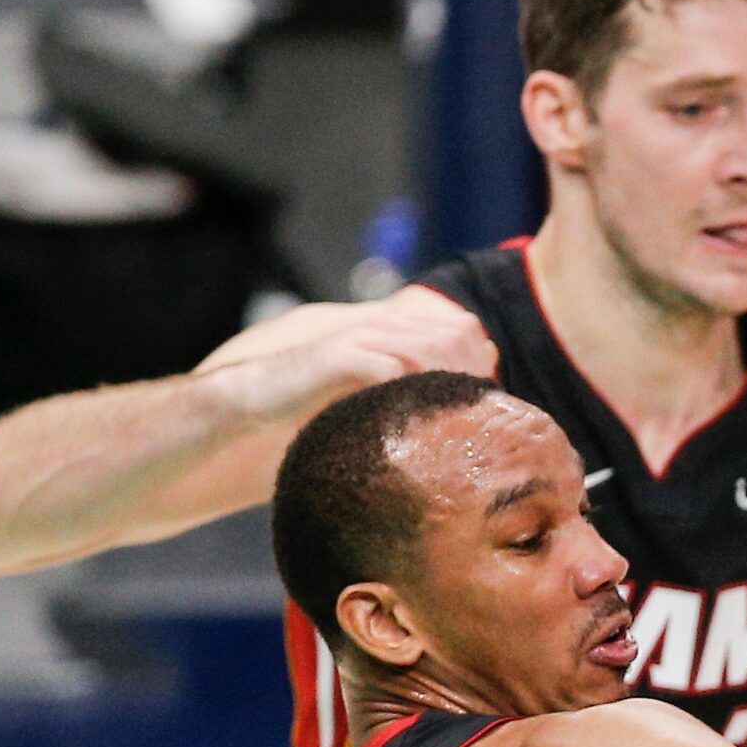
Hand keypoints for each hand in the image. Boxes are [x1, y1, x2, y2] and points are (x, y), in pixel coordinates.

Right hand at [237, 297, 499, 420]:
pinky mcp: (339, 356)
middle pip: (453, 336)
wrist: (258, 396)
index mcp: (396, 327)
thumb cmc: (321, 399)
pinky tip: (420, 422)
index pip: (462, 329)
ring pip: (427, 349)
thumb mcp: (378, 386)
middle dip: (473, 374)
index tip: (488, 400)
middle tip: (479, 415)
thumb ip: (417, 380)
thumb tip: (471, 394)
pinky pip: (390, 369)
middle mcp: (382, 324)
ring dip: (449, 384)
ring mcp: (360, 337)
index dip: (481, 361)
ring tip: (458, 420)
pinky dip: (411, 394)